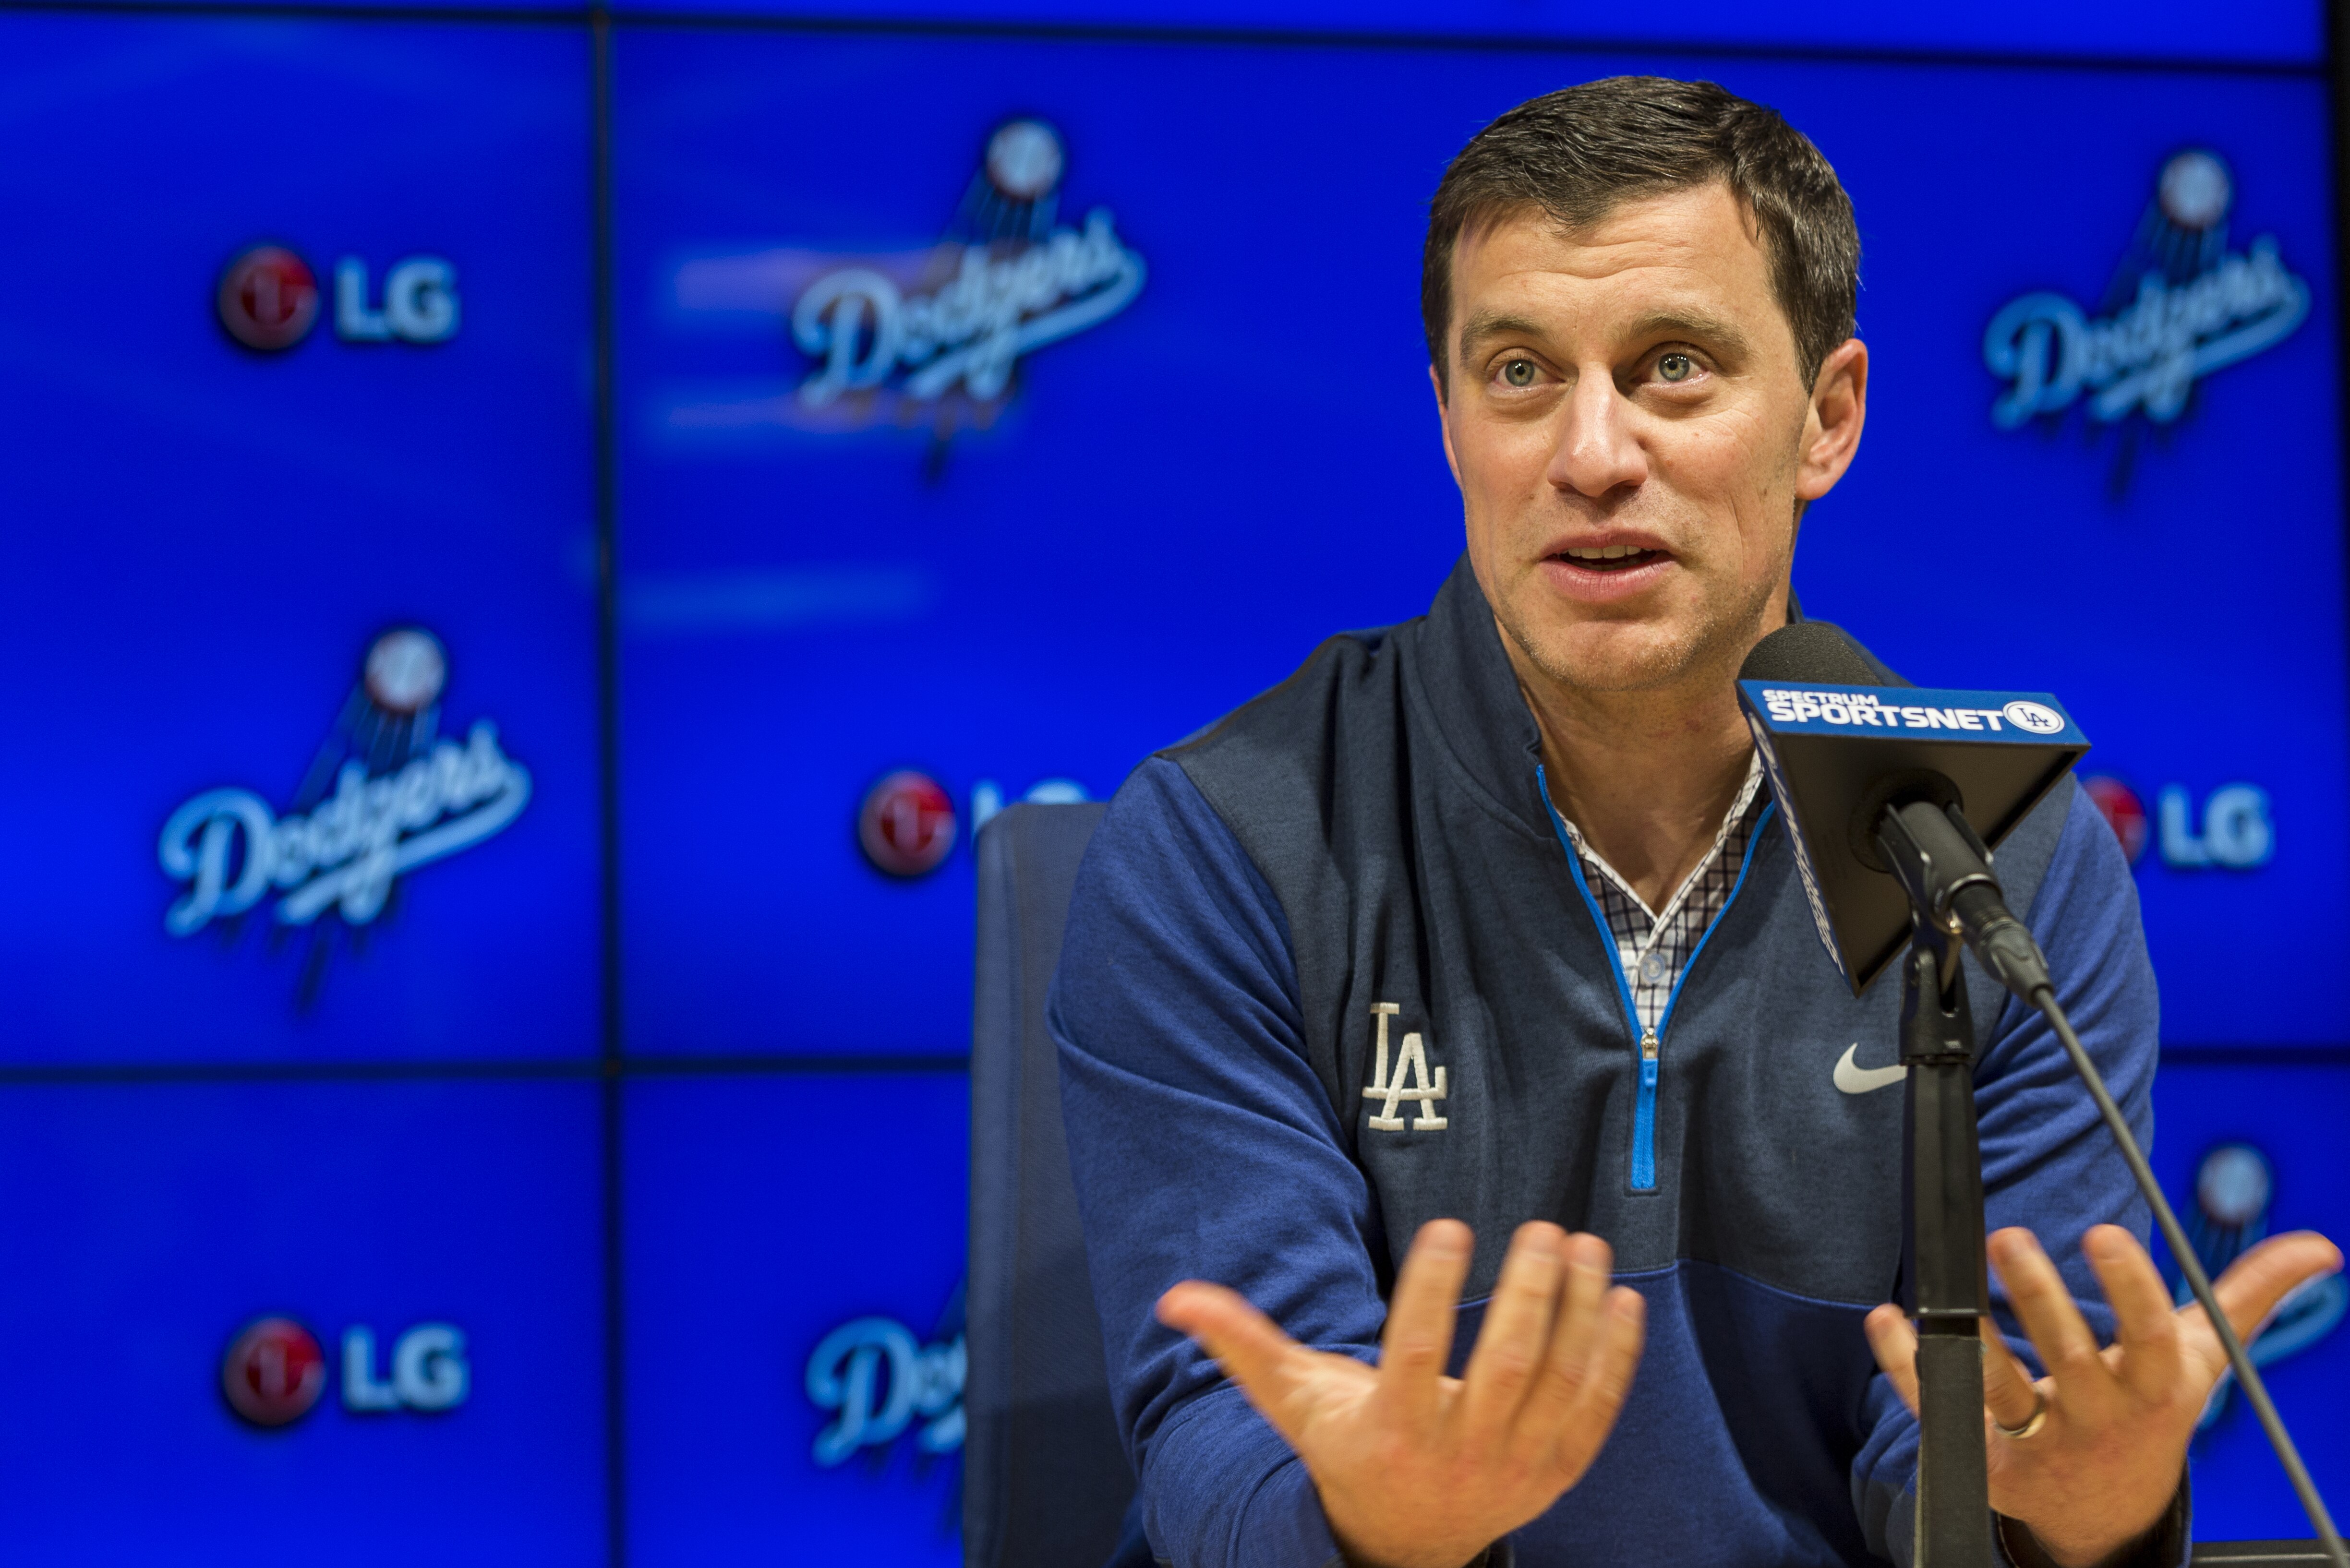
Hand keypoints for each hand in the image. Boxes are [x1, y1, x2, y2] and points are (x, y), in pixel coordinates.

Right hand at [1156, 1219, 1645, 1567]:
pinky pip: (1596, 1413)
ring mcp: (1516, 1468)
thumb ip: (1244, 1345)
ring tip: (1582, 1245)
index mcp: (1393, 1430)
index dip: (1432, 1288)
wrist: (1405, 1543)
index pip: (1416, 1354)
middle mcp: (1460, 1453)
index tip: (1449, 1225)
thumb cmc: (1347, 1448)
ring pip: (1558, 1384)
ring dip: (1578, 1313)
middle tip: (1541, 1228)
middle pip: (1503, 1367)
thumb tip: (1176, 1298)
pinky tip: (1621, 1300)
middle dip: (1528, 1294)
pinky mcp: (1557, 1473)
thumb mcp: (1296, 1403)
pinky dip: (1614, 1359)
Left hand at [1865, 1224, 2342, 1567]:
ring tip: (1944, 1287)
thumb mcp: (2203, 1356)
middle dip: (2041, 1299)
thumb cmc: (2151, 1406)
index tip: (2107, 1232)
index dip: (2131, 1289)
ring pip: (2001, 1393)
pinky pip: (1941, 1413)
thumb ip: (2249, 1296)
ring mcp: (2041, 1444)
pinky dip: (1907, 1369)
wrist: (2110, 1507)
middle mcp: (2098, 1418)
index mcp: (2153, 1388)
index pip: (2149, 1338)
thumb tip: (2318, 1246)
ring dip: (1973, 1341)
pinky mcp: (1988, 1463)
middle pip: (2067, 1360)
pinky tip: (1885, 1322)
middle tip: (2009, 1237)